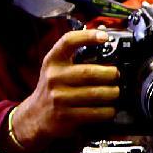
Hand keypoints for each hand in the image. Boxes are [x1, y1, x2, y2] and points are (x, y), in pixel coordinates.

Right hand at [5, 30, 119, 152]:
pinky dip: (108, 111)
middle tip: (117, 75)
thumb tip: (105, 40)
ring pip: (95, 94)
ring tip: (116, 92)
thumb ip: (75, 57)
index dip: (87, 36)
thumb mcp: (56, 69)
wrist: (35, 116)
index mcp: (53, 61)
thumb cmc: (53, 88)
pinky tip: (110, 108)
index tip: (105, 36)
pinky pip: (95, 112)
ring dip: (112, 93)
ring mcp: (59, 98)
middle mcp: (54, 77)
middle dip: (110, 74)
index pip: (68, 42)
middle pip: (89, 72)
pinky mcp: (67, 116)